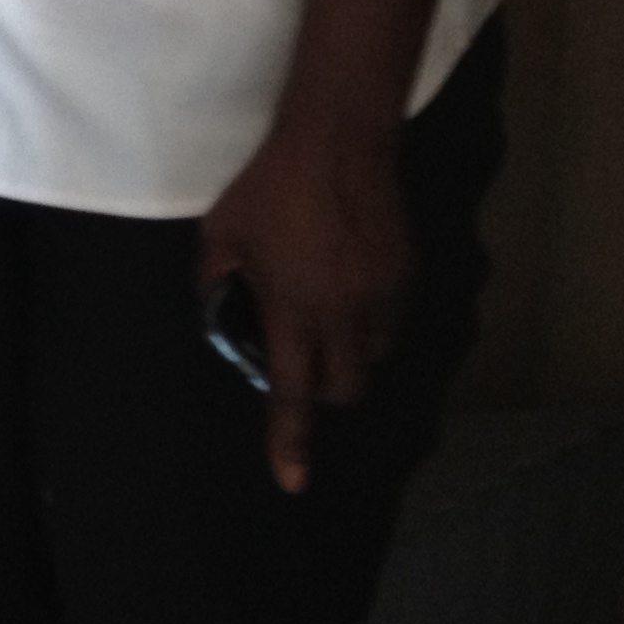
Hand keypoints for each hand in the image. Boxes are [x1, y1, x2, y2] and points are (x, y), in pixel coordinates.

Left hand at [197, 115, 406, 492]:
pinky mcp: (406, 275)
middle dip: (323, 388)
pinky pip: (392, 319)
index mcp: (294, 309)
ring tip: (325, 313)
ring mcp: (383, 296)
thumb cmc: (268, 186)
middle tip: (302, 360)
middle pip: (345, 387)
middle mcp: (345, 314)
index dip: (290, 439)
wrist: (337, 141)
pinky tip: (349, 283)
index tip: (292, 482)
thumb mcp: (222, 232)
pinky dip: (371, 320)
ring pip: (375, 355)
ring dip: (350, 353)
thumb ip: (217, 280)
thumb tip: (221, 314)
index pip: (292, 391)